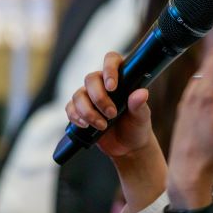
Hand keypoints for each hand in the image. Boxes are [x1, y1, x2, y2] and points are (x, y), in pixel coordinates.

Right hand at [66, 52, 167, 212]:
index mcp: (122, 80)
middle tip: (110, 114)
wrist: (129, 151)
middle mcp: (104, 86)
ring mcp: (90, 99)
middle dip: (97, 97)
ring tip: (101, 126)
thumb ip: (141, 107)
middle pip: (89, 79)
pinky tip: (88, 129)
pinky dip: (76, 119)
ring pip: (77, 95)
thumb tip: (141, 94)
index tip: (114, 85)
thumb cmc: (140, 131)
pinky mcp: (80, 113)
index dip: (109, 68)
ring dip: (86, 111)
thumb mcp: (143, 120)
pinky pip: (69, 109)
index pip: (111, 60)